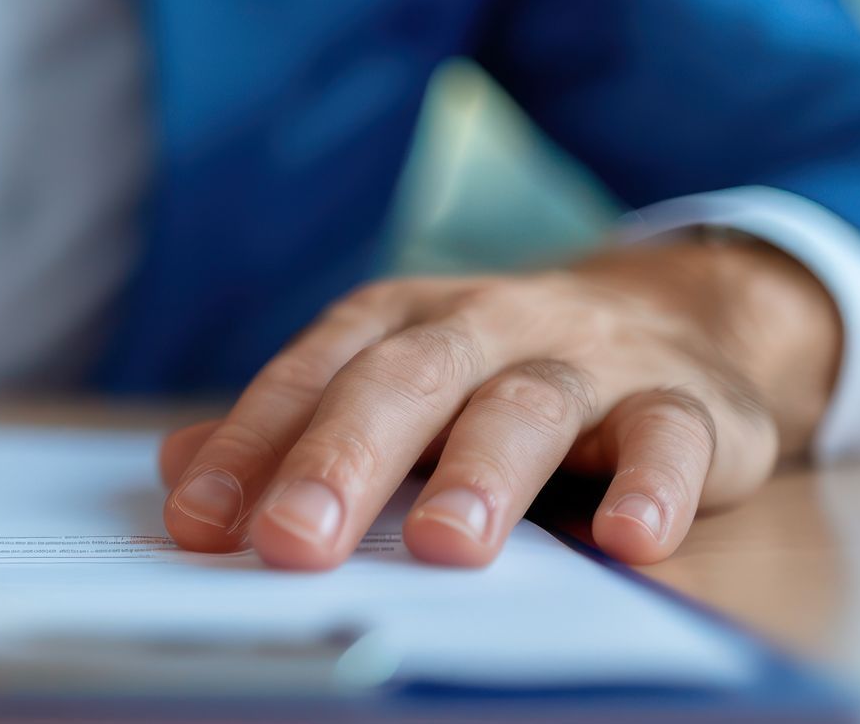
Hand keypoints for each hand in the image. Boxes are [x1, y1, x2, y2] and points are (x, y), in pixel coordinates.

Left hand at [159, 235, 840, 567]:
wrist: (674, 313)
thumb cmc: (494, 367)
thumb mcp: (390, 379)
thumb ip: (292, 425)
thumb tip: (176, 467)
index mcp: (394, 322)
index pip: (308, 379)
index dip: (249, 447)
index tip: (197, 522)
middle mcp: (479, 324)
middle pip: (403, 383)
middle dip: (343, 460)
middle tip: (292, 542)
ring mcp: (583, 358)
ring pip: (526, 404)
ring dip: (484, 471)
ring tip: (448, 545)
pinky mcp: (683, 402)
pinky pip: (669, 436)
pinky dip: (654, 484)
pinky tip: (631, 540)